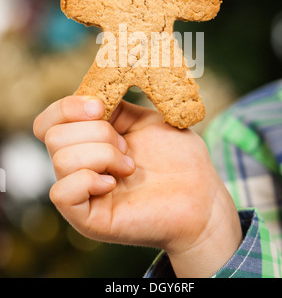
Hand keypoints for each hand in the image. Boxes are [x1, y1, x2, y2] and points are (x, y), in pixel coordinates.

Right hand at [33, 96, 241, 277]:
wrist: (202, 196)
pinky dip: (89, 180)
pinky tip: (114, 184)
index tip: (99, 106)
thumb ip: (114, 106)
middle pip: (54, 136)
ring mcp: (81, 193)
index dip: (67, 107)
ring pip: (61, 159)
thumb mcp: (143, 120)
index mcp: (87, 142)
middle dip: (97, 132)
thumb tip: (90, 94)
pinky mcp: (86, 219)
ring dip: (103, 155)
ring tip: (130, 167)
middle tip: (127, 146)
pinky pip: (62, 193)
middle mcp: (78, 167)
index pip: (48, 122)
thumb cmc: (177, 158)